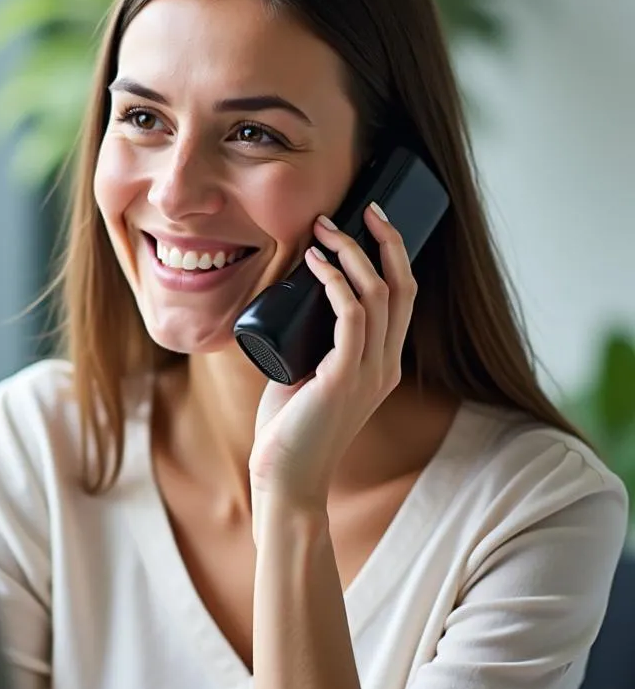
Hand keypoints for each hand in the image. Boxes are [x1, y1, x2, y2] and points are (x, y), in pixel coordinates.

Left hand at [248, 203, 417, 513]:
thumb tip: (290, 304)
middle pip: (403, 288)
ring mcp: (370, 373)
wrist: (286, 479)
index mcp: (383, 363)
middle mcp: (386, 365)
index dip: (393, 255)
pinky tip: (316, 263)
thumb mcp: (307, 375)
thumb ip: (310, 346)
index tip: (370, 222)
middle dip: (385, 241)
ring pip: (378, 295)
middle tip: (359, 209)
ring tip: (323, 228)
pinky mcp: (344, 379)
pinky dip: (335, 283)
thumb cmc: (289, 428)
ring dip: (351, 254)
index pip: (403, 298)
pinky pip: (350, 317)